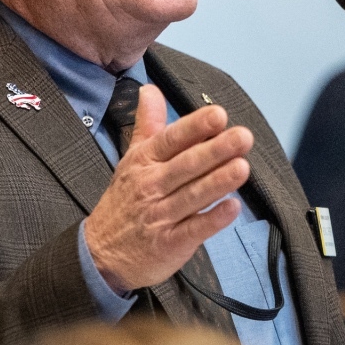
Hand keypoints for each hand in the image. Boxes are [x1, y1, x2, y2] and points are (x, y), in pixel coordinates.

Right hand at [86, 85, 254, 292]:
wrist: (101, 254)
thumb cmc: (124, 202)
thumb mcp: (132, 159)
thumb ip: (147, 124)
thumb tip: (151, 89)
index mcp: (145, 162)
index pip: (171, 140)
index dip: (195, 128)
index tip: (218, 115)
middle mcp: (151, 186)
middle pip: (186, 165)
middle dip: (215, 150)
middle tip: (243, 137)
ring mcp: (160, 216)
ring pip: (192, 195)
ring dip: (218, 182)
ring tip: (243, 167)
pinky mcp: (169, 243)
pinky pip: (193, 230)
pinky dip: (213, 219)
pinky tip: (233, 207)